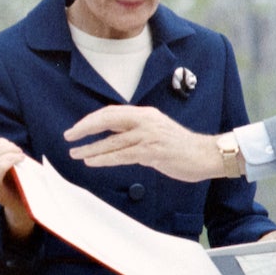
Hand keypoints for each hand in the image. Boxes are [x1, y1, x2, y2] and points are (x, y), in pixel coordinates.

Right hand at [0, 123, 35, 239]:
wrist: (27, 203)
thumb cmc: (17, 178)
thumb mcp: (4, 157)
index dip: (0, 142)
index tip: (13, 148)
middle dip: (5, 147)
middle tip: (19, 151)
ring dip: (8, 155)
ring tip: (21, 156)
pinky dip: (8, 163)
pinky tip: (19, 161)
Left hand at [64, 105, 222, 182]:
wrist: (206, 155)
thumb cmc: (180, 147)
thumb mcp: (156, 133)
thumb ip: (135, 134)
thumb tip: (113, 140)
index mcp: (145, 114)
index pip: (111, 112)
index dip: (91, 120)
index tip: (77, 129)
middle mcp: (145, 120)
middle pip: (108, 119)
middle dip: (85, 128)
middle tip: (68, 136)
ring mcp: (149, 135)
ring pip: (112, 141)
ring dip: (91, 148)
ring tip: (75, 153)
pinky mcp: (153, 151)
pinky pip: (122, 155)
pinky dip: (104, 158)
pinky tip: (92, 162)